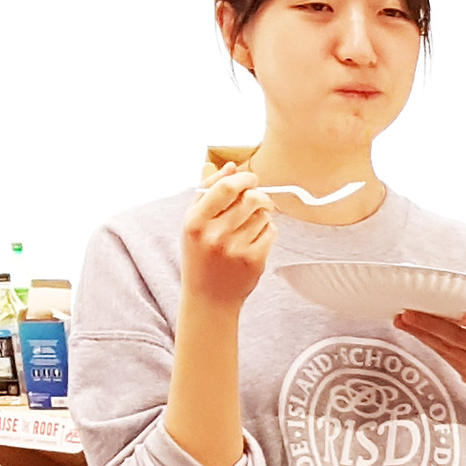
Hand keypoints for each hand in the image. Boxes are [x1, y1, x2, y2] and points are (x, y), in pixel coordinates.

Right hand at [180, 167, 271, 315]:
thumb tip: (230, 166)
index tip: (250, 179)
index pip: (226, 187)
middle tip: (258, 200)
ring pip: (264, 214)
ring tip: (252, 224)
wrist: (209, 299)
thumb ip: (209, 191)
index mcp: (195, 221)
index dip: (244, 178)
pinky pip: (271, 232)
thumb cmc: (200, 256)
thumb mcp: (194, 223)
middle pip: (251, 198)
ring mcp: (235, 249)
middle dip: (259, 195)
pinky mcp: (254, 261)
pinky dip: (268, 231)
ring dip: (263, 215)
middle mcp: (214, 235)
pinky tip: (256, 240)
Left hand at [396, 308, 465, 460]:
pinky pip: (445, 354)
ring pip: (449, 345)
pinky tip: (414, 332)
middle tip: (412, 312)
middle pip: (463, 336)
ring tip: (404, 319)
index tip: (464, 319)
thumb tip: (460, 290)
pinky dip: (428, 341)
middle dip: (434, 323)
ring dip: (423, 331)